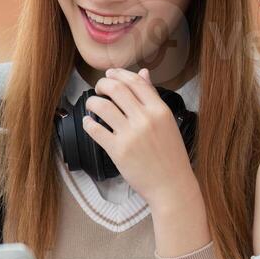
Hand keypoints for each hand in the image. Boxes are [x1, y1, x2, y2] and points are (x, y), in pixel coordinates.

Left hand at [83, 68, 199, 210]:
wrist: (171, 185)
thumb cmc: (171, 155)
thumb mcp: (167, 122)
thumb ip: (153, 97)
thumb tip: (143, 73)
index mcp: (160, 110)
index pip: (135, 82)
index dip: (119, 74)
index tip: (109, 74)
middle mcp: (145, 119)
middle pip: (116, 89)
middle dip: (102, 85)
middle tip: (98, 89)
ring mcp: (131, 134)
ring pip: (102, 106)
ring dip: (92, 102)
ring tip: (92, 105)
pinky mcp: (118, 150)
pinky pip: (95, 129)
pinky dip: (88, 123)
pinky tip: (89, 123)